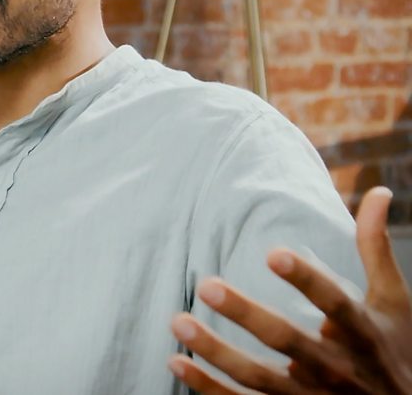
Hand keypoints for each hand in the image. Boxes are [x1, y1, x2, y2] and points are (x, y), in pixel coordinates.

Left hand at [169, 186, 411, 393]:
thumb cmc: (394, 349)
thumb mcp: (394, 303)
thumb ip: (375, 249)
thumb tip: (380, 191)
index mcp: (363, 334)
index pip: (336, 305)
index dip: (307, 280)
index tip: (274, 252)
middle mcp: (337, 369)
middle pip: (288, 342)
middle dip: (247, 315)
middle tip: (205, 284)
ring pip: (258, 378)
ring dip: (216, 352)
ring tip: (177, 321)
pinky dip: (208, 387)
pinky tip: (176, 361)